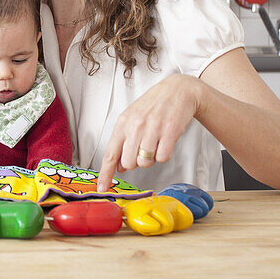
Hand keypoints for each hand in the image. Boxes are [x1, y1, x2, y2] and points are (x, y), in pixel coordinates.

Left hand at [97, 74, 201, 191]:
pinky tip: (165, 141)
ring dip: (150, 158)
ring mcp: (152, 129)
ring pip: (145, 162)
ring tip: (155, 142)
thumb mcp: (132, 118)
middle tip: (143, 148)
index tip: (101, 187)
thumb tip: (119, 166)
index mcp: (123, 123)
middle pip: (128, 163)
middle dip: (135, 162)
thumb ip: (123, 141)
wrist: (178, 91)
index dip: (105, 173)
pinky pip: (162, 158)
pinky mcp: (170, 132)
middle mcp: (135, 126)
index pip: (110, 154)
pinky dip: (164, 154)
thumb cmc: (153, 106)